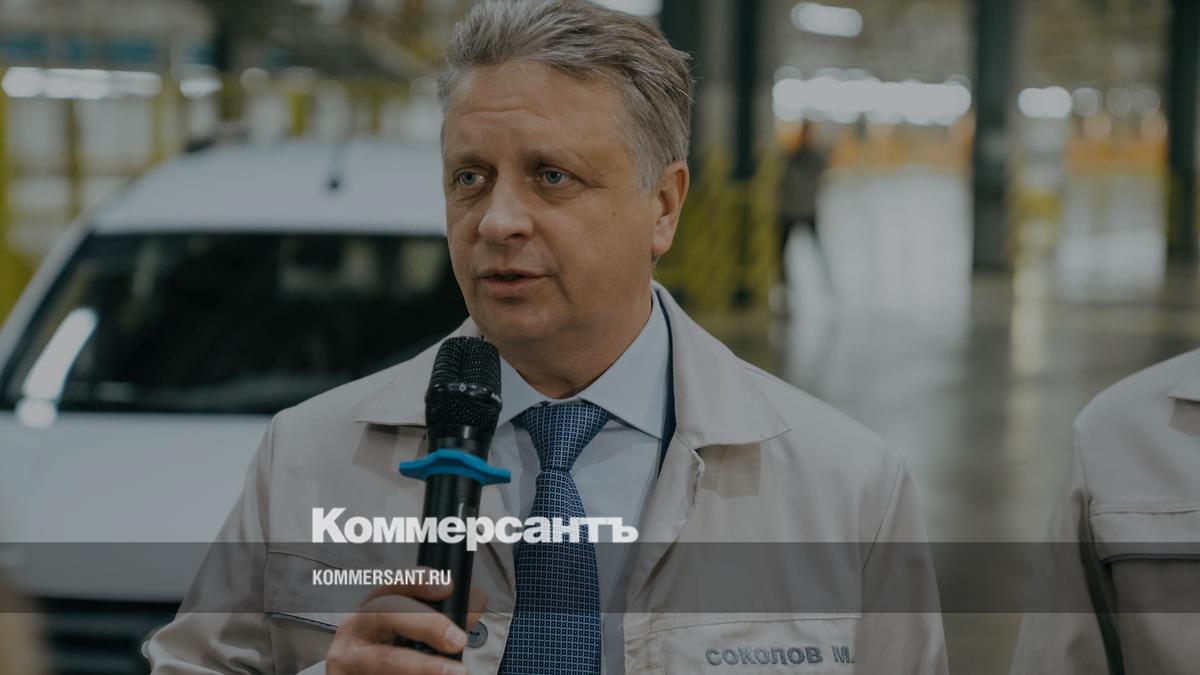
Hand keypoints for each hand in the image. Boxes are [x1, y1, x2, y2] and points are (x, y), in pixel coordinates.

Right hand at [325, 573, 487, 674]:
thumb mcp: (408, 626)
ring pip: (385, 659)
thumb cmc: (386, 648)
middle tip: (458, 640)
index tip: (448, 587)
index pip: (393, 583)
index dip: (420, 580)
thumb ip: (442, 613)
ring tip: (456, 672)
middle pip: (387, 614)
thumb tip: (476, 601)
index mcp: (372, 606)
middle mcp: (355, 629)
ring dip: (423, 666)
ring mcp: (347, 660)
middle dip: (427, 624)